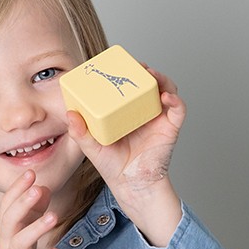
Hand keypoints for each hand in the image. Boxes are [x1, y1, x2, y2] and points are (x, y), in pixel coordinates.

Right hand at [0, 170, 60, 248]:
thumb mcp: (18, 232)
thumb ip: (32, 211)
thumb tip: (44, 189)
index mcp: (6, 228)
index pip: (9, 203)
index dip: (18, 188)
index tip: (29, 172)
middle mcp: (7, 241)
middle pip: (11, 218)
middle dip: (24, 202)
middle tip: (37, 187)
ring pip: (21, 241)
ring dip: (37, 228)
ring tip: (53, 217)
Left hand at [65, 66, 184, 245]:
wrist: (131, 185)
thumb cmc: (113, 166)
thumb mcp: (91, 147)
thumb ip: (80, 132)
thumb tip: (70, 114)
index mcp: (125, 110)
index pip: (127, 84)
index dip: (125, 71)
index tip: (116, 62)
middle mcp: (143, 110)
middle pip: (148, 82)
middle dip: (144, 70)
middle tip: (136, 65)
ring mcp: (158, 118)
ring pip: (166, 89)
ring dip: (161, 78)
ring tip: (151, 75)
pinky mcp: (170, 128)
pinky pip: (178, 109)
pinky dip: (175, 100)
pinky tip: (166, 96)